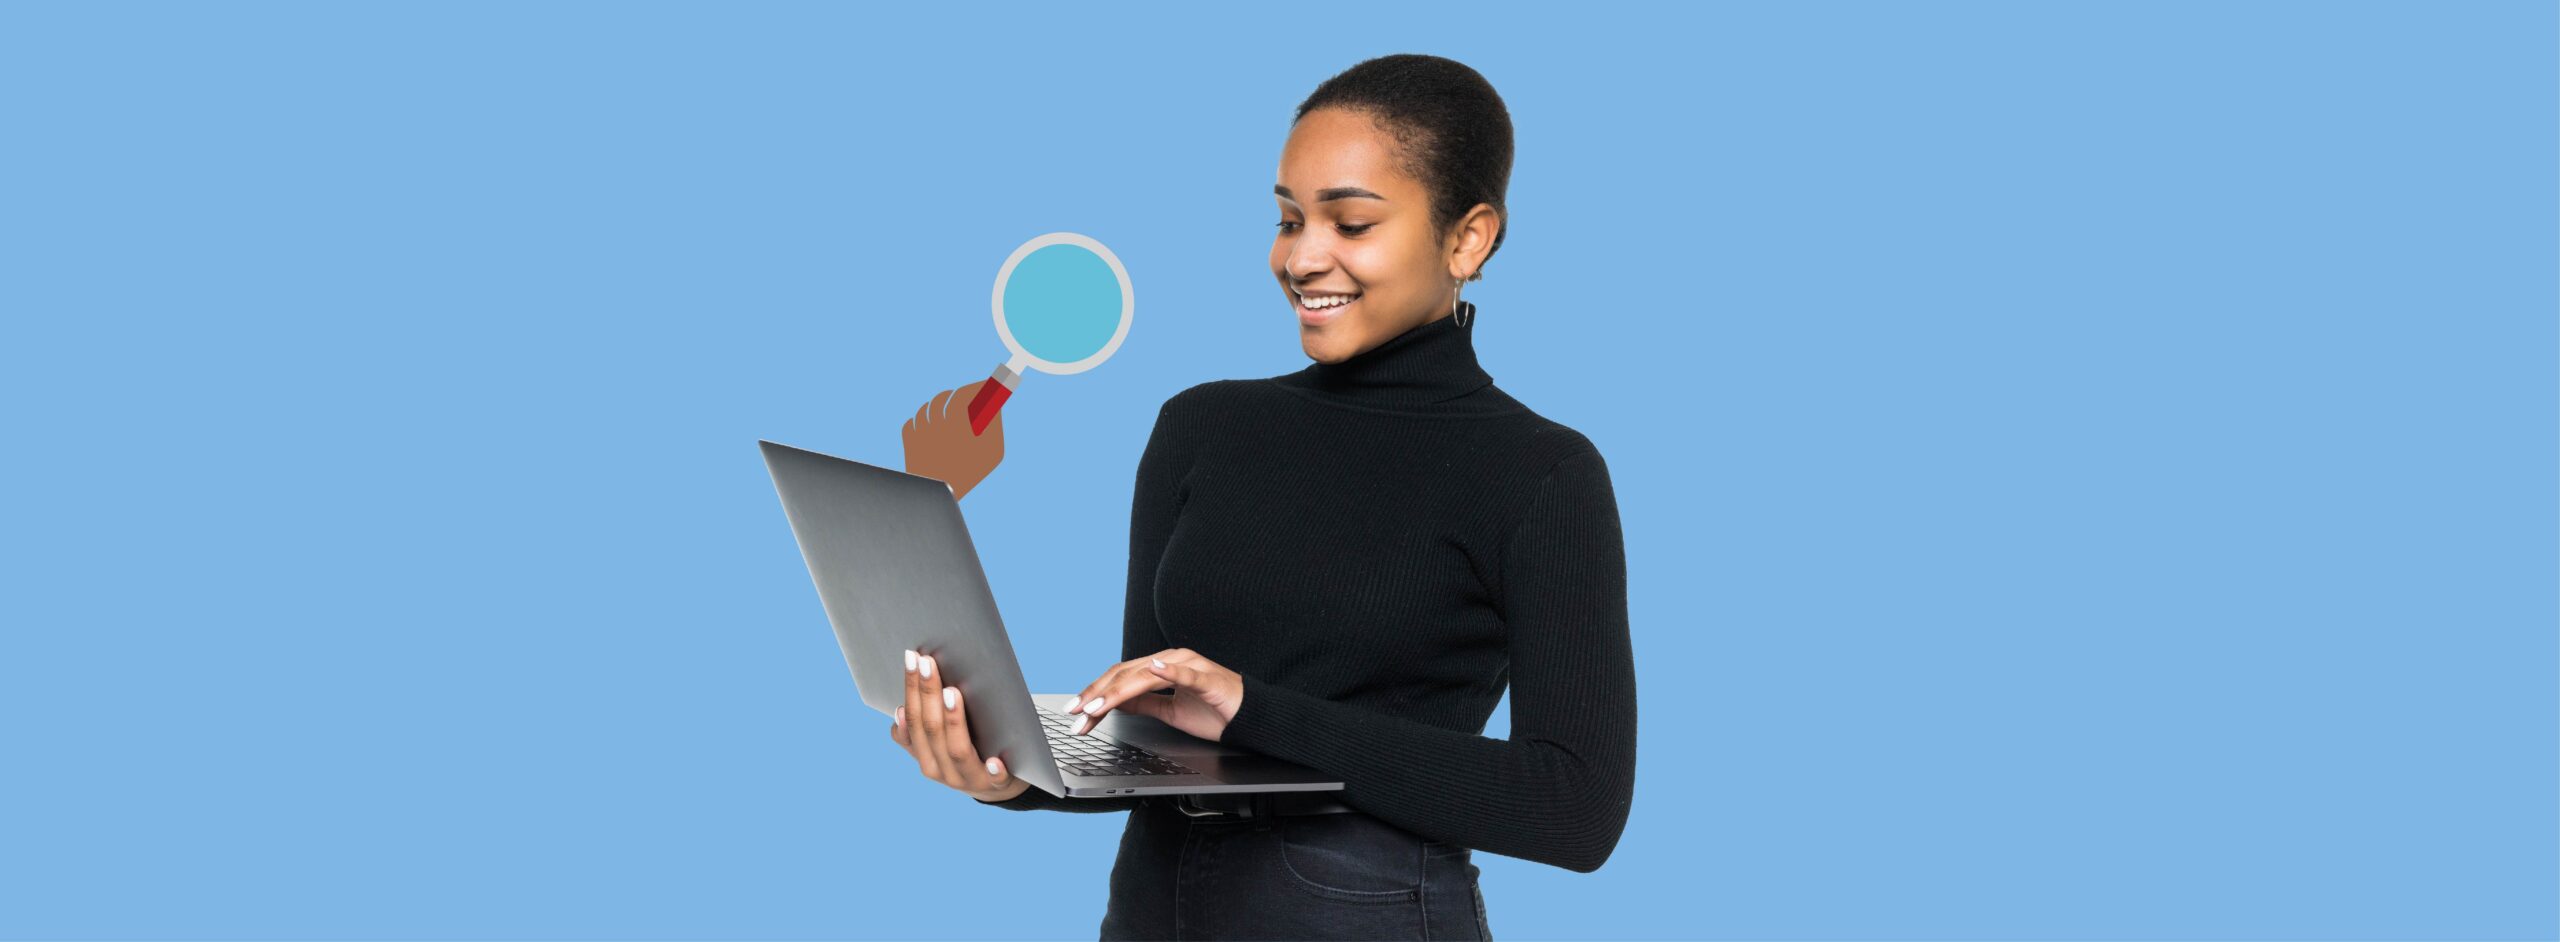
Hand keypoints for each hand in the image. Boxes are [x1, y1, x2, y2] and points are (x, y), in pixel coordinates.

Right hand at [890, 648, 1030, 802]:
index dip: (911, 690)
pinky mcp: (998, 786)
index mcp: (925, 759)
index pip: (913, 721)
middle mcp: (942, 772)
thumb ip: (918, 732)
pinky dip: (994, 771)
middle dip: (928, 694)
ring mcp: (970, 779)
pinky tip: (995, 760)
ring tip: (952, 693)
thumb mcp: (938, 745)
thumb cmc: (967, 752)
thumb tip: (900, 711)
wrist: (996, 787)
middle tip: (929, 662)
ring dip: (953, 722)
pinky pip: (996, 780)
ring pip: (957, 750)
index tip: (913, 660)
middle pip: (931, 730)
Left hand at [902, 380, 1003, 500]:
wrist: (940, 496)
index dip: (973, 387)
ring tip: (946, 414)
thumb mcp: (992, 452)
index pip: (962, 396)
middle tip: (964, 396)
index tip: (982, 385)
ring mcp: (919, 435)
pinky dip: (920, 421)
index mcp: (956, 429)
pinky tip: (929, 427)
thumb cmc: (971, 473)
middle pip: (941, 399)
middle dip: (954, 395)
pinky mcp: (909, 443)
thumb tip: (992, 404)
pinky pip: (912, 422)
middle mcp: (935, 429)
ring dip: (937, 407)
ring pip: (925, 410)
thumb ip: (993, 426)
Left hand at [1063, 648, 1244, 743]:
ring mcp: (1189, 666)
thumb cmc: (1215, 712)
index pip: (1121, 678)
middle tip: (1076, 713)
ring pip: (1145, 675)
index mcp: (1162, 668)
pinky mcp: (1206, 678)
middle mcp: (1171, 661)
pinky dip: (1166, 671)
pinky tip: (1150, 670)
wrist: (1249, 718)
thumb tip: (1116, 703)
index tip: (1075, 712)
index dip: (1095, 693)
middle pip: (1125, 674)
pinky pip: (1184, 673)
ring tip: (1097, 706)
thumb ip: (1145, 703)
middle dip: (1097, 695)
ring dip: (1118, 691)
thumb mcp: (1170, 711)